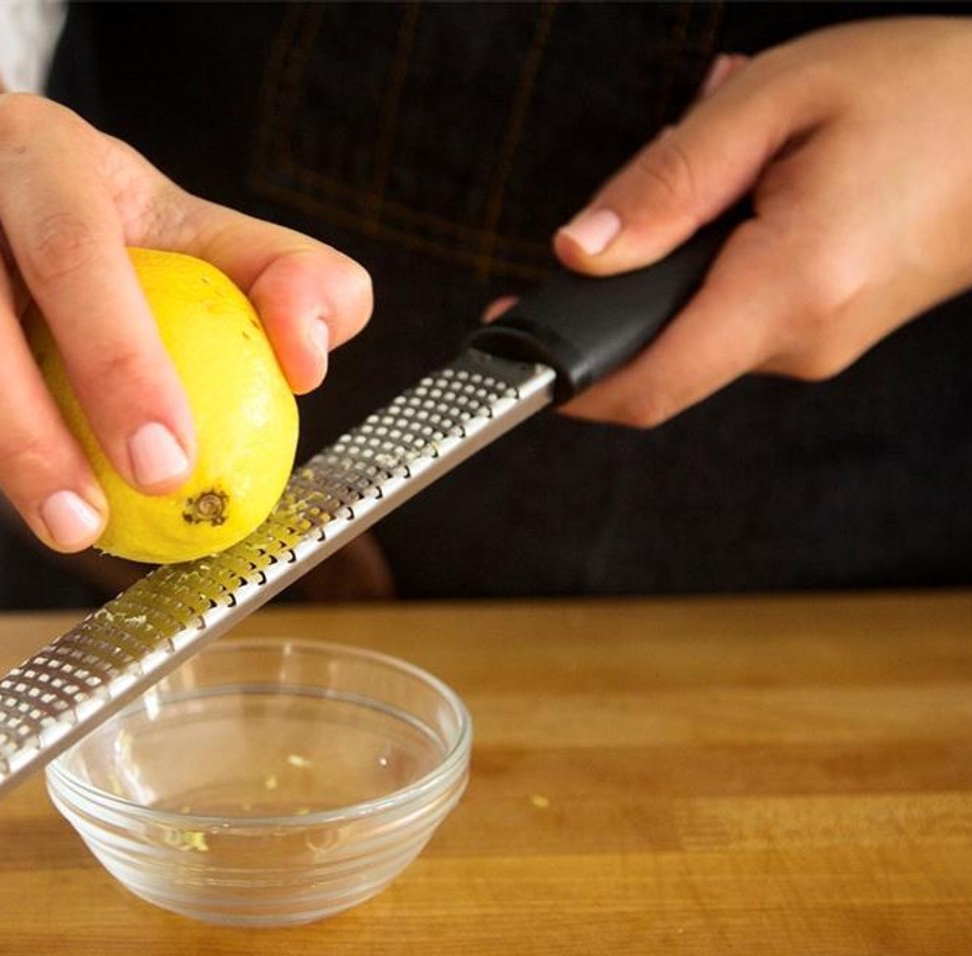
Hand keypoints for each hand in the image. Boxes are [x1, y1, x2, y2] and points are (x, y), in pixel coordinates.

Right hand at [0, 94, 369, 550]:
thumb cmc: (109, 244)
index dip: (119, 366)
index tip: (170, 465)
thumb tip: (310, 353)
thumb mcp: (207, 244)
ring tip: (59, 489)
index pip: (73, 252)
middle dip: (29, 443)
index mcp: (34, 147)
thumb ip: (289, 284)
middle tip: (89, 526)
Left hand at [549, 17, 971, 426]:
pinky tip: (766, 188)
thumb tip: (576, 252)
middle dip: (631, 274)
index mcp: (787, 289)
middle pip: (653, 351)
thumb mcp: (775, 102)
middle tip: (682, 169)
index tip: (507, 348)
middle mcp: (801, 341)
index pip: (643, 383)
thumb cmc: (926, 94)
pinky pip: (730, 313)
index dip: (564, 379)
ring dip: (683, 252)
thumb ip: (664, 185)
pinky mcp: (820, 335)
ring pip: (690, 326)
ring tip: (750, 164)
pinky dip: (720, 257)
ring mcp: (814, 347)